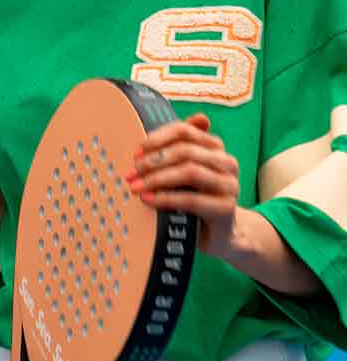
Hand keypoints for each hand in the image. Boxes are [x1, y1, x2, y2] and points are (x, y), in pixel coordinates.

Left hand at [126, 113, 240, 253]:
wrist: (219, 233)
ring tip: (136, 187)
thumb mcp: (182, 171)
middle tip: (131, 172)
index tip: (136, 151)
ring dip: (157, 178)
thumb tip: (160, 128)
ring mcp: (229, 185)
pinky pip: (192, 199)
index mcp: (215, 147)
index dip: (157, 138)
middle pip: (186, 151)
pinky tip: (149, 200)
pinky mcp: (226, 209)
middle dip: (153, 161)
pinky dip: (166, 198)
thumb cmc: (196, 196)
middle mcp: (226, 162)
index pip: (185, 131)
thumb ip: (172, 151)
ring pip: (190, 172)